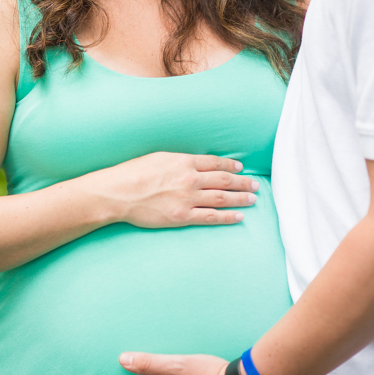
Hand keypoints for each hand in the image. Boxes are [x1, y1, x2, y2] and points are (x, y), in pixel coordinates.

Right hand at [96, 152, 258, 228]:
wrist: (118, 192)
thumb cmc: (133, 172)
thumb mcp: (158, 157)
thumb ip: (178, 161)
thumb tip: (192, 163)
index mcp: (184, 161)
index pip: (215, 163)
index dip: (230, 167)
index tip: (240, 169)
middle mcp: (190, 178)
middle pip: (223, 180)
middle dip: (242, 183)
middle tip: (255, 185)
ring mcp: (187, 198)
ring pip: (222, 198)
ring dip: (240, 198)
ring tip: (252, 199)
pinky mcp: (182, 216)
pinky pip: (210, 217)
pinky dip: (227, 216)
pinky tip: (238, 216)